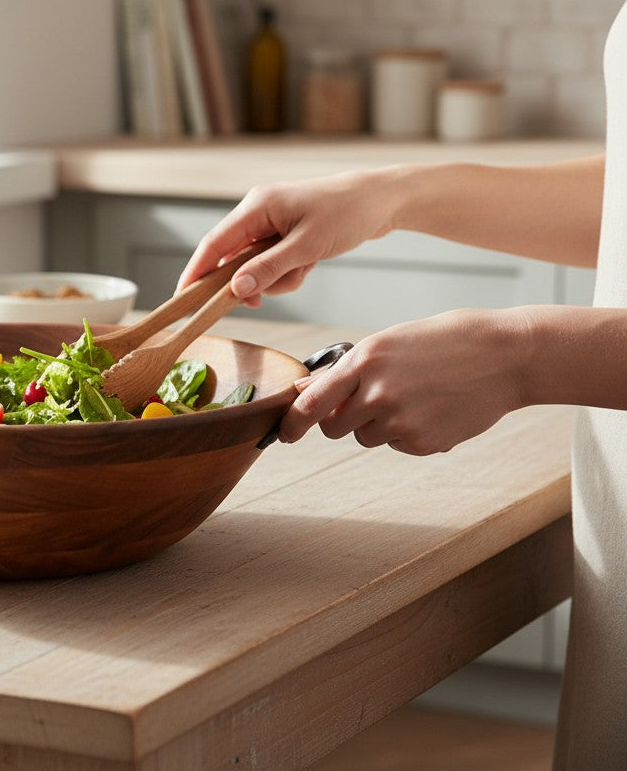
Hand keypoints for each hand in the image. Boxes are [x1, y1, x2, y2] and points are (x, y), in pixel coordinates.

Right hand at [177, 168, 405, 305]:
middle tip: (262, 299)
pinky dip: (289, 272)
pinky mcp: (285, 233)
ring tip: (304, 269)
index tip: (182, 299)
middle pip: (234, 259)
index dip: (195, 272)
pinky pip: (273, 263)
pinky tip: (310, 264)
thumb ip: (269, 269)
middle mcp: (258, 212)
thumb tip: (235, 289)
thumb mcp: (307, 247)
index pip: (213, 244)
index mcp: (256, 207)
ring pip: (256, 266)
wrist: (383, 200)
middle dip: (252, 281)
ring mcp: (271, 223)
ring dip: (277, 279)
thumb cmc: (348, 213)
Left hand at [278, 309, 528, 454]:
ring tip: (414, 396)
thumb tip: (304, 390)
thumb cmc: (443, 342)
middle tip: (368, 402)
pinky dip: (409, 433)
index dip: (292, 423)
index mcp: (364, 360)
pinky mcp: (424, 441)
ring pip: (367, 438)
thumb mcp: (388, 343)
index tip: (283, 434)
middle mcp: (377, 393)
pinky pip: (398, 446)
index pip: (312, 403)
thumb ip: (345, 370)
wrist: (504, 356)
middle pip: (335, 428)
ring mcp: (401, 420)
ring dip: (379, 425)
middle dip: (342, 421)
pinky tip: (434, 408)